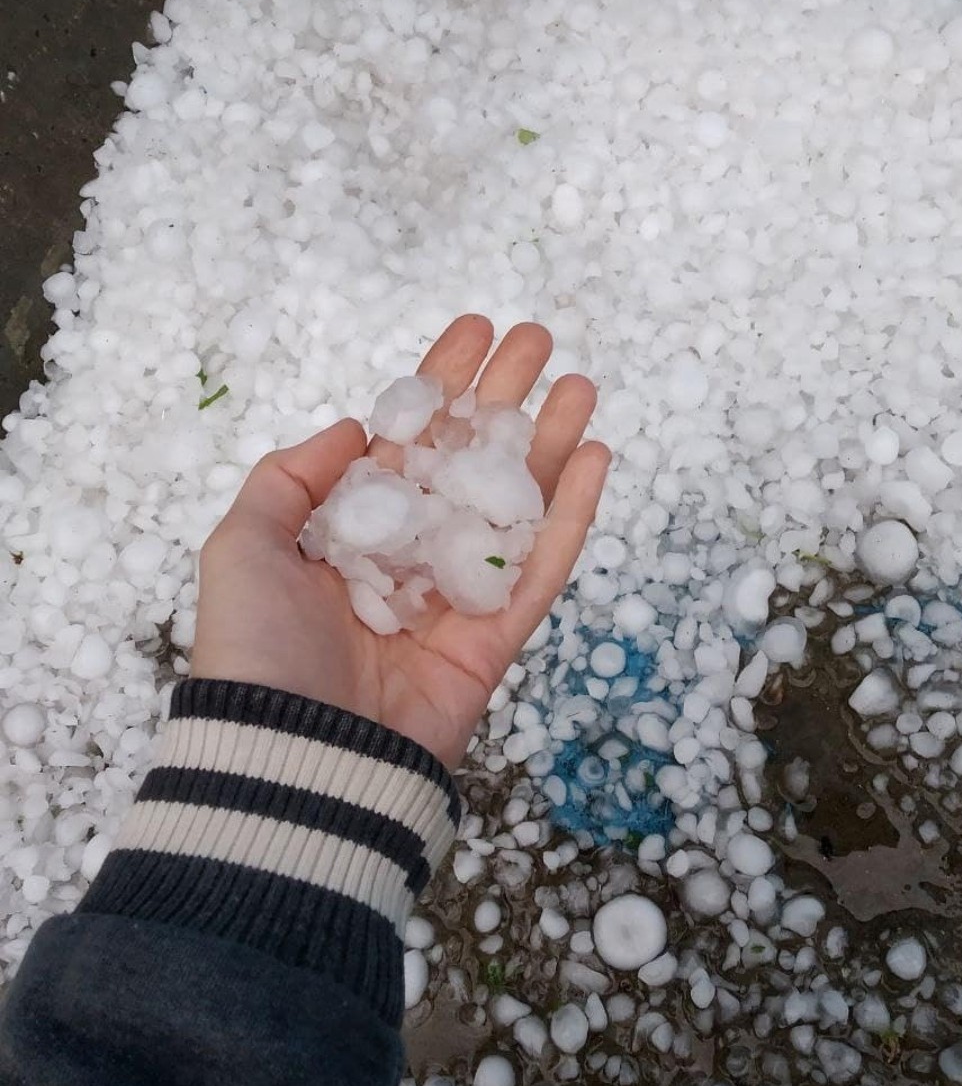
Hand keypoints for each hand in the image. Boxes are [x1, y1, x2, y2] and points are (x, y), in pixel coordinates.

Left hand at [190, 316, 609, 769]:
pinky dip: (572, 514)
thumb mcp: (243, 544)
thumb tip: (356, 430)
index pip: (408, 440)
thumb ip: (291, 478)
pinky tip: (594, 456)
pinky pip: (543, 566)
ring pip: (515, 503)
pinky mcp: (497, 637)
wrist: (294, 755)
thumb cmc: (259, 647)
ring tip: (580, 383)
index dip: (443, 383)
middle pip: (468, 459)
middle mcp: (409, 554)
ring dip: (549, 441)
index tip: (476, 330)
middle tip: (539, 339)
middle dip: (503, 397)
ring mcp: (457, 595)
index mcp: (352, 529)